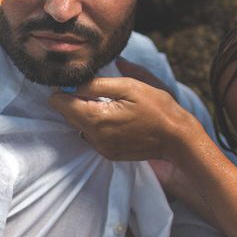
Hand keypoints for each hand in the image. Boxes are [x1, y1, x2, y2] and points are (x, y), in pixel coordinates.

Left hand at [48, 73, 197, 162]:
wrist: (177, 138)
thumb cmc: (156, 108)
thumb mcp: (128, 86)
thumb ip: (95, 84)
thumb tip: (71, 83)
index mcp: (96, 118)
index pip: (59, 103)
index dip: (64, 89)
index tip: (79, 82)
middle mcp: (94, 137)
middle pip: (67, 115)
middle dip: (75, 100)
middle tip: (96, 90)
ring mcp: (101, 148)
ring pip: (79, 125)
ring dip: (86, 113)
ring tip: (109, 104)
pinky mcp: (109, 154)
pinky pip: (92, 136)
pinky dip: (97, 125)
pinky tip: (116, 118)